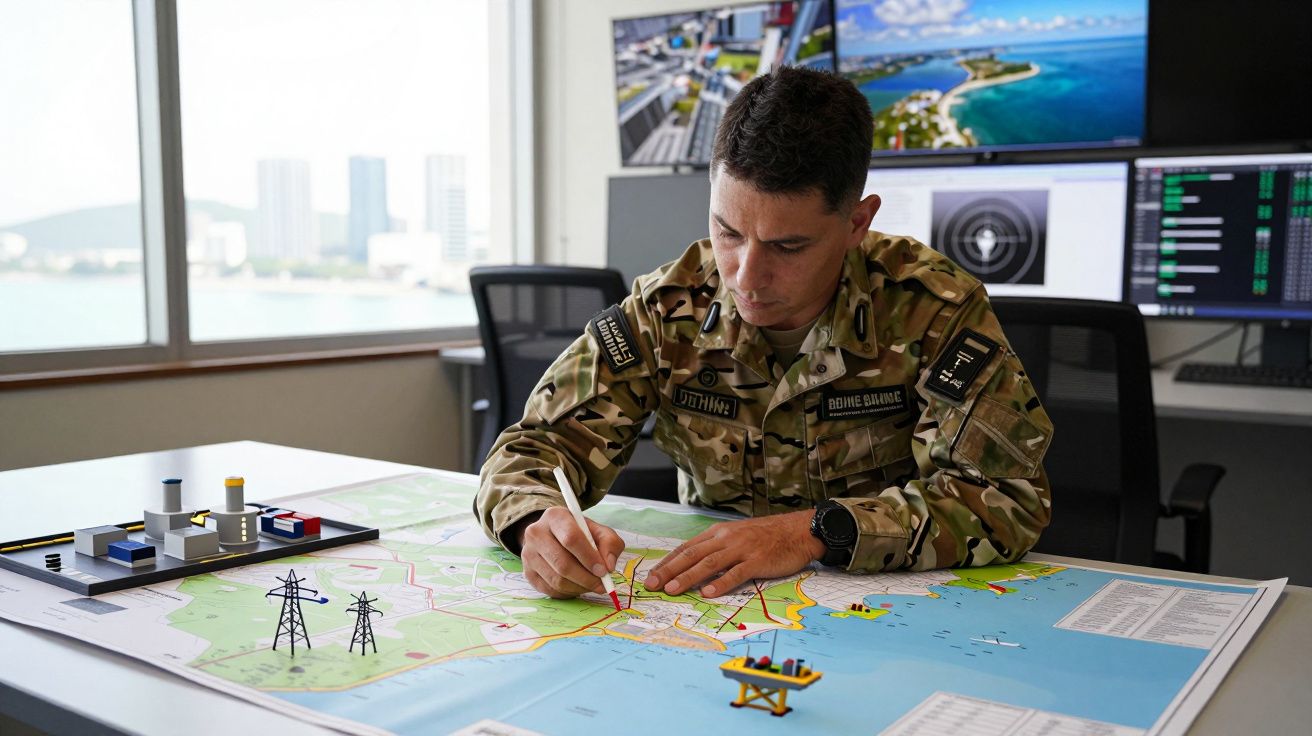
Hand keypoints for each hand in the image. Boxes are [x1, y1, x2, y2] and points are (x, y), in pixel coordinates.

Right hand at [516, 506, 625, 599]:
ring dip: (579, 587)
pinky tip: (578, 586)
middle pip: (562, 563)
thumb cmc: (580, 533)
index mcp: (554, 517)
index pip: (571, 539)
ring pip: (556, 580)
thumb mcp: (598, 531)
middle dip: (586, 578)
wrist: (554, 536)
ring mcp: (528, 554)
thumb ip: (610, 543)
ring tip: (592, 585)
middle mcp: (535, 533)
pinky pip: (550, 590)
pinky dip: (568, 593)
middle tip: (601, 585)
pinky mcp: (528, 573)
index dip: (589, 557)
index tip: (604, 571)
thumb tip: (608, 566)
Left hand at [642, 511, 824, 597]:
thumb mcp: (736, 536)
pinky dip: (721, 583)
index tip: (652, 576)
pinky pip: (736, 573)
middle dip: (670, 570)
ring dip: (688, 577)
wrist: (797, 531)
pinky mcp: (757, 561)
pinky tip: (708, 593)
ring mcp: (742, 549)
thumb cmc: (766, 536)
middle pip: (692, 555)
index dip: (668, 562)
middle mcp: (726, 539)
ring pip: (709, 563)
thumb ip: (716, 548)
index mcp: (718, 533)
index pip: (686, 548)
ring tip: (673, 590)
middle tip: (653, 585)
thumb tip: (693, 565)